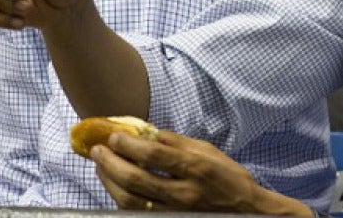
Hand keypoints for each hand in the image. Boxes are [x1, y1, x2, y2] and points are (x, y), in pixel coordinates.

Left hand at [92, 130, 312, 215]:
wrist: (245, 211)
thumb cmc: (228, 177)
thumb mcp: (208, 151)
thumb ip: (178, 142)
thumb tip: (148, 133)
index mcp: (196, 168)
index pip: (153, 155)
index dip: (128, 145)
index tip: (114, 136)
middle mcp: (184, 192)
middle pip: (135, 179)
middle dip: (111, 163)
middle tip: (97, 150)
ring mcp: (175, 211)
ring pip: (130, 201)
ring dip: (109, 182)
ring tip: (101, 167)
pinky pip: (136, 213)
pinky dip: (121, 199)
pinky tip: (115, 186)